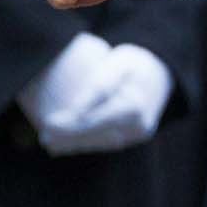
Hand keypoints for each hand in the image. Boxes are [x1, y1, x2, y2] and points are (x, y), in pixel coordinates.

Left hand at [18, 36, 172, 155]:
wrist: (163, 70)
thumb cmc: (135, 62)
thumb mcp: (116, 64)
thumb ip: (97, 88)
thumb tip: (74, 113)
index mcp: (133, 108)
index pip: (92, 123)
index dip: (67, 127)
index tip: (46, 124)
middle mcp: (138, 126)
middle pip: (94, 137)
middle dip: (66, 138)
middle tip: (43, 136)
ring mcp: (138, 133)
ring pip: (99, 143)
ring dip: (73, 143)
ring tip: (50, 140)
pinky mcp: (135, 136)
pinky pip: (107, 143)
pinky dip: (86, 142)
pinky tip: (67, 142)